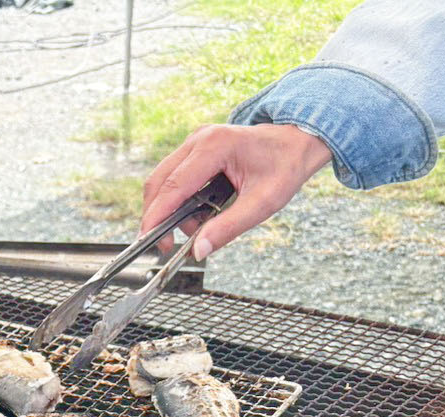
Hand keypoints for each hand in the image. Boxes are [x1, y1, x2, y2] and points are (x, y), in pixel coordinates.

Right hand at [140, 123, 331, 258]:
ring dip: (169, 210)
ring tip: (196, 227)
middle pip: (159, 182)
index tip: (148, 241)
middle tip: (168, 244)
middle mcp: (198, 140)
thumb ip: (229, 227)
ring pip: (162, 181)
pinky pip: (173, 178)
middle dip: (157, 217)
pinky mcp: (194, 150)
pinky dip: (178, 201)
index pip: (173, 186)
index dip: (157, 216)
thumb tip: (199, 250)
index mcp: (215, 146)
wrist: (296, 141)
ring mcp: (194, 142)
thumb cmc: (284, 165)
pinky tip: (198, 213)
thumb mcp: (263, 202)